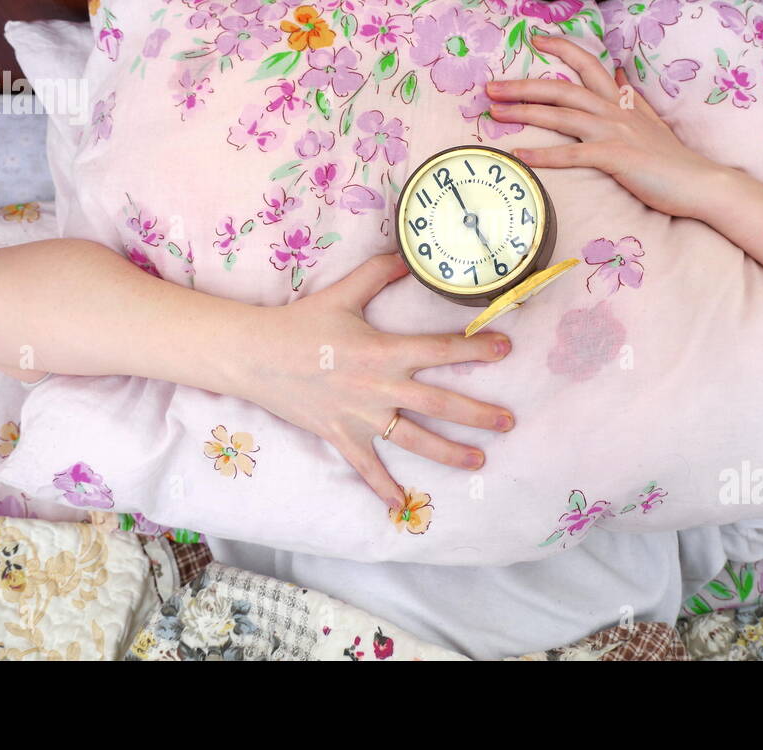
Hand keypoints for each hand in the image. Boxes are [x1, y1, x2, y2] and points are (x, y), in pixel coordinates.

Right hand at [236, 254, 514, 508]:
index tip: (506, 349)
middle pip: (440, 403)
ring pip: (415, 440)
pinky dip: (383, 488)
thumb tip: (409, 256)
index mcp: (384, 351)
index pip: (441, 350)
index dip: (476, 348)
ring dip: (450, 452)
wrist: (254, 355)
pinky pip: (366, 466)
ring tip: (479, 460)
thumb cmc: (300, 323)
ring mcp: (361, 416)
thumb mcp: (343, 293)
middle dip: (478, 414)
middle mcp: (380, 388)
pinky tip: (402, 506)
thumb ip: (379, 273)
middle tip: (509, 421)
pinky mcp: (340, 435)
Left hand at [486, 34, 722, 218]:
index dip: (561, 48)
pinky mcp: (615, 158)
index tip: (535, 39)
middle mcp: (615, 111)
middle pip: (562, 89)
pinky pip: (572, 155)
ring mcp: (614, 133)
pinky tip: (520, 158)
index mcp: (622, 101)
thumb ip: (633, 96)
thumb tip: (621, 71)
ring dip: (524, 113)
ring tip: (494, 114)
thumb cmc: (673, 159)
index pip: (588, 64)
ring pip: (561, 116)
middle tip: (490, 87)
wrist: (700, 183)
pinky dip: (544, 156)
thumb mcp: (652, 119)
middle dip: (523, 86)